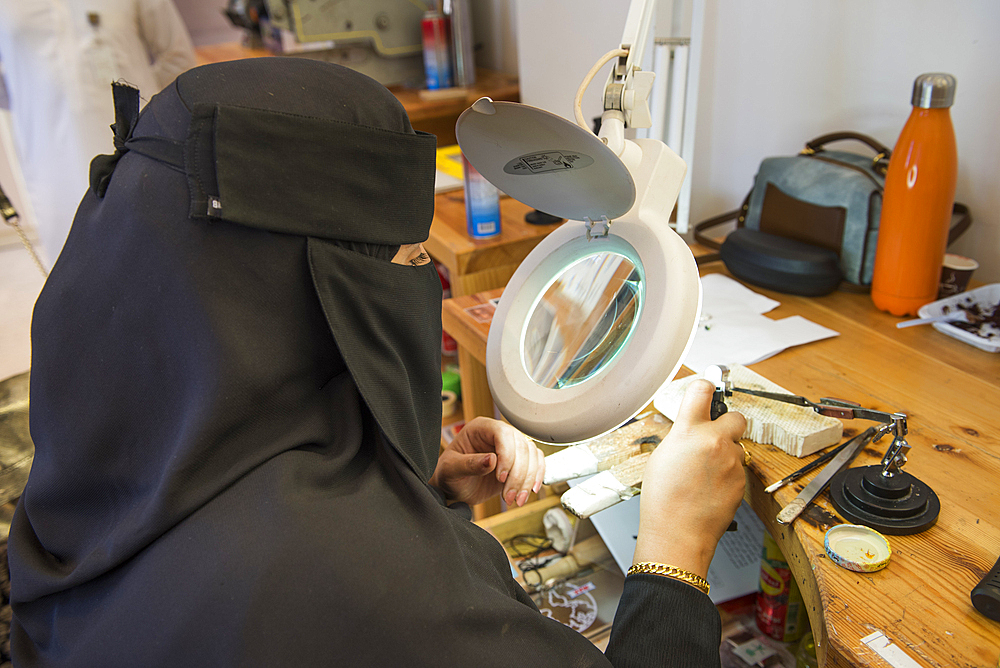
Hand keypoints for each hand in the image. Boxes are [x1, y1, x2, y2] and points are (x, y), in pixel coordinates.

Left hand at [429, 417, 544, 506]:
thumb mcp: (451, 470)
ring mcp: (511, 447)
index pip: (502, 433)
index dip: (506, 455)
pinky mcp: (519, 462)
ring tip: (516, 500)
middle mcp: (498, 434)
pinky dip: (536, 478)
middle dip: (519, 475)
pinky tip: (529, 492)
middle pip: (521, 446)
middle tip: (509, 496)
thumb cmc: (449, 476)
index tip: (500, 477)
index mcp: (480, 428)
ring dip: (528, 480)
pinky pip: (536, 463)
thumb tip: (491, 460)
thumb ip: (469, 464)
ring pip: (532, 456)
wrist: (455, 490)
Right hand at [634, 379, 746, 578]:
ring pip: (737, 446)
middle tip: (715, 435)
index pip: (702, 391)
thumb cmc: (663, 500)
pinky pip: (738, 469)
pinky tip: (711, 488)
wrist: (678, 532)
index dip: (705, 387)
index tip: (707, 387)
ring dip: (726, 453)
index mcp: (689, 431)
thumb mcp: (661, 456)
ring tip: (706, 473)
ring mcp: (731, 461)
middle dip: (728, 422)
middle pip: (735, 415)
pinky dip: (728, 474)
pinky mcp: (741, 480)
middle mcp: (714, 441)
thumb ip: (681, 437)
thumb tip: (691, 430)